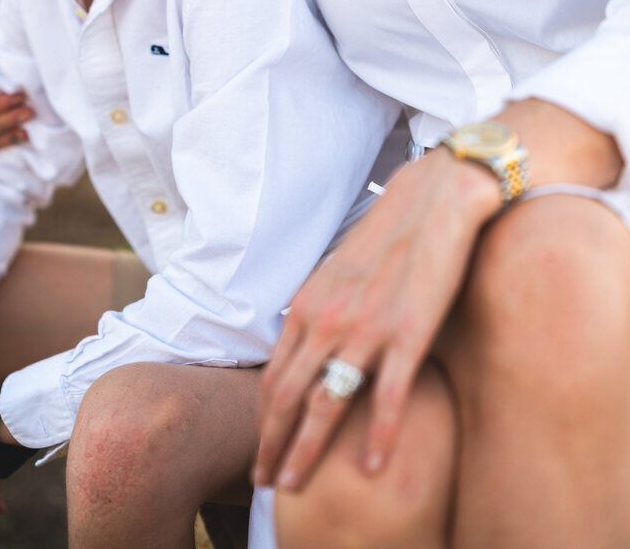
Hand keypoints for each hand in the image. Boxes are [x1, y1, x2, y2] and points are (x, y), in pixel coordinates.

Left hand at [255, 149, 500, 490]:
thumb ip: (319, 311)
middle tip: (264, 486)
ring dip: (306, 452)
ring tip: (295, 489)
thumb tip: (306, 348)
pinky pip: (388, 397)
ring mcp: (366, 329)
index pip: (273, 376)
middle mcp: (327, 319)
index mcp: (308, 304)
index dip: (261, 420)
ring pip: (326, 405)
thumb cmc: (387, 237)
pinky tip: (372, 468)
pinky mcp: (409, 334)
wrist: (433, 201)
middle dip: (271, 446)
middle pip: (286, 397)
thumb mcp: (337, 273)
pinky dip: (379, 437)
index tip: (259, 451)